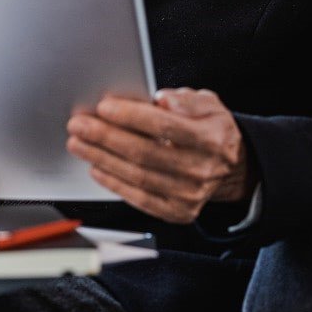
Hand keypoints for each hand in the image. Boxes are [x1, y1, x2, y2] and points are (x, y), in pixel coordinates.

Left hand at [65, 88, 251, 224]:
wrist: (232, 167)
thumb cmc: (212, 130)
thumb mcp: (209, 103)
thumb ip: (185, 100)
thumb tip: (162, 100)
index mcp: (211, 138)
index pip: (164, 125)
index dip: (131, 116)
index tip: (103, 106)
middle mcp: (201, 169)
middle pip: (144, 152)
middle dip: (105, 137)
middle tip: (79, 124)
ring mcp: (189, 195)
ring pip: (137, 176)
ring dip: (102, 159)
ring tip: (80, 143)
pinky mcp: (178, 212)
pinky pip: (139, 199)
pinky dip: (114, 183)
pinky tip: (97, 168)